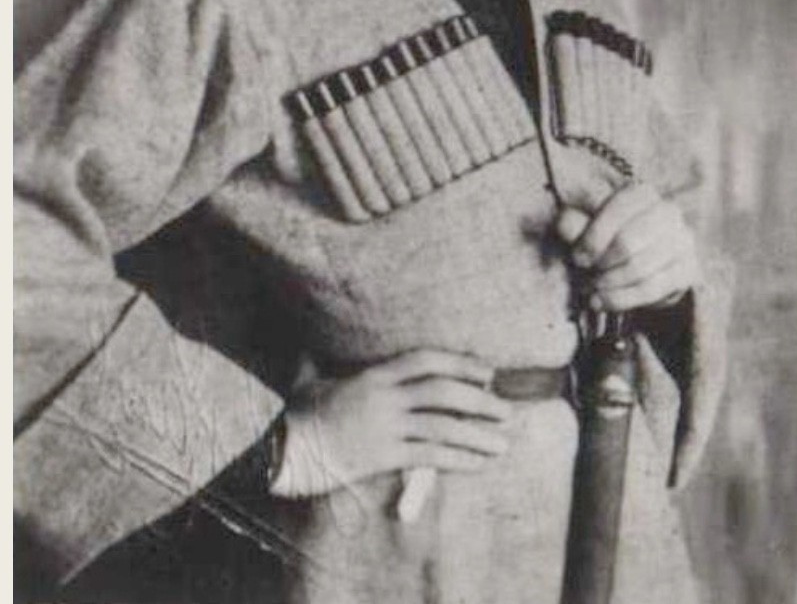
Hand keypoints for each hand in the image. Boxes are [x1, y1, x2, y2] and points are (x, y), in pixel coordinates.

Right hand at [270, 349, 511, 497]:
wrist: (280, 451)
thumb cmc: (293, 416)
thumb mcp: (306, 381)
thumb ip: (313, 362)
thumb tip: (303, 343)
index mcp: (373, 376)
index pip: (425, 361)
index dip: (459, 362)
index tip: (487, 370)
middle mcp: (384, 398)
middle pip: (442, 393)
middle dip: (479, 399)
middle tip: (506, 409)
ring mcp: (385, 428)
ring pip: (442, 427)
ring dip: (477, 435)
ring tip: (503, 443)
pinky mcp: (382, 457)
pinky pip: (429, 457)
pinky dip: (458, 459)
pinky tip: (478, 463)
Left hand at [556, 181, 698, 311]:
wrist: (647, 262)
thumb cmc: (611, 238)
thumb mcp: (588, 227)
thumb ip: (574, 223)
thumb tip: (565, 225)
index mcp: (642, 193)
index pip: (617, 210)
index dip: (593, 237)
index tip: (578, 258)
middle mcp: (668, 212)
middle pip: (628, 243)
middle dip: (601, 263)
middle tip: (585, 275)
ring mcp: (683, 241)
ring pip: (639, 269)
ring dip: (609, 284)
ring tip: (592, 291)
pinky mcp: (689, 269)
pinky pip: (652, 289)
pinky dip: (622, 299)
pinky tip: (603, 302)